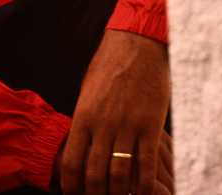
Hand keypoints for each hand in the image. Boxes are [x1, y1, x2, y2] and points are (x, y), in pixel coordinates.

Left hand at [56, 29, 170, 193]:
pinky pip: (146, 163)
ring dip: (119, 194)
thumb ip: (85, 120)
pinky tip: (145, 193)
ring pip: (120, 174)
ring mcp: (127, 125)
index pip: (71, 164)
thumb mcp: (88, 91)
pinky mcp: (150, 124)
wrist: (137, 42)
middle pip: (94, 175)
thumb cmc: (110, 64)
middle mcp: (103, 124)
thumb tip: (79, 145)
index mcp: (83, 116)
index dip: (72, 188)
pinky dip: (145, 185)